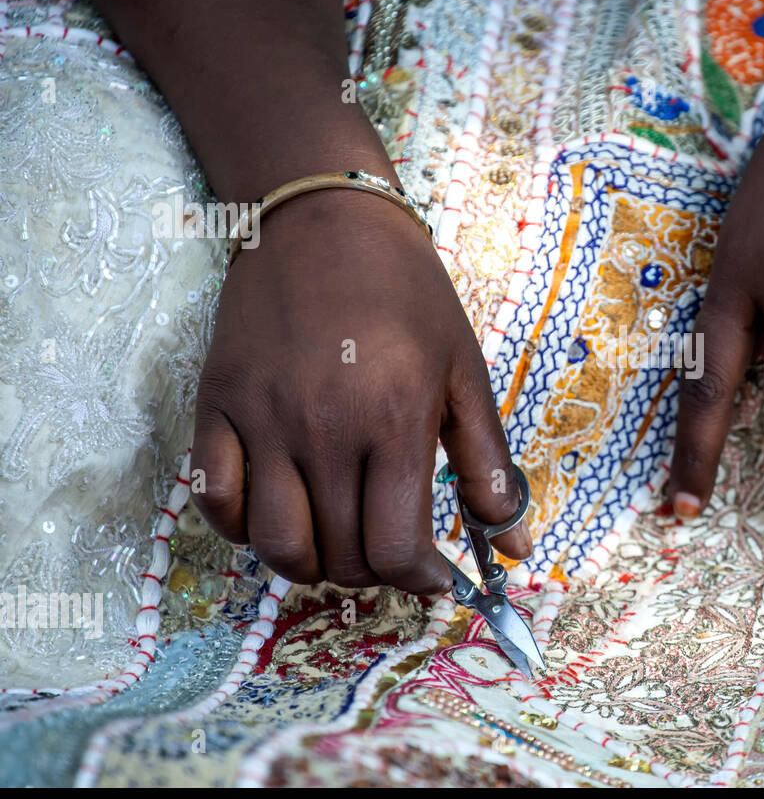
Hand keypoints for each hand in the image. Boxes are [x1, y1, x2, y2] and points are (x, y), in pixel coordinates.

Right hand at [190, 185, 530, 591]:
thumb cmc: (408, 294)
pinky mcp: (217, 405)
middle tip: (389, 550)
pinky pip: (215, 502)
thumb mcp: (465, 372)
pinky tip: (279, 513)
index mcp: (395, 420)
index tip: (432, 576)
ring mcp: (263, 419)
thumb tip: (514, 550)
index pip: (397, 547)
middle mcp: (324, 429)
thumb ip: (490, 466)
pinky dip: (244, 529)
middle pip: (340, 554)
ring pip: (276, 544)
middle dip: (374, 572)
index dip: (420, 580)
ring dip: (312, 564)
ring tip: (338, 542)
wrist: (325, 219)